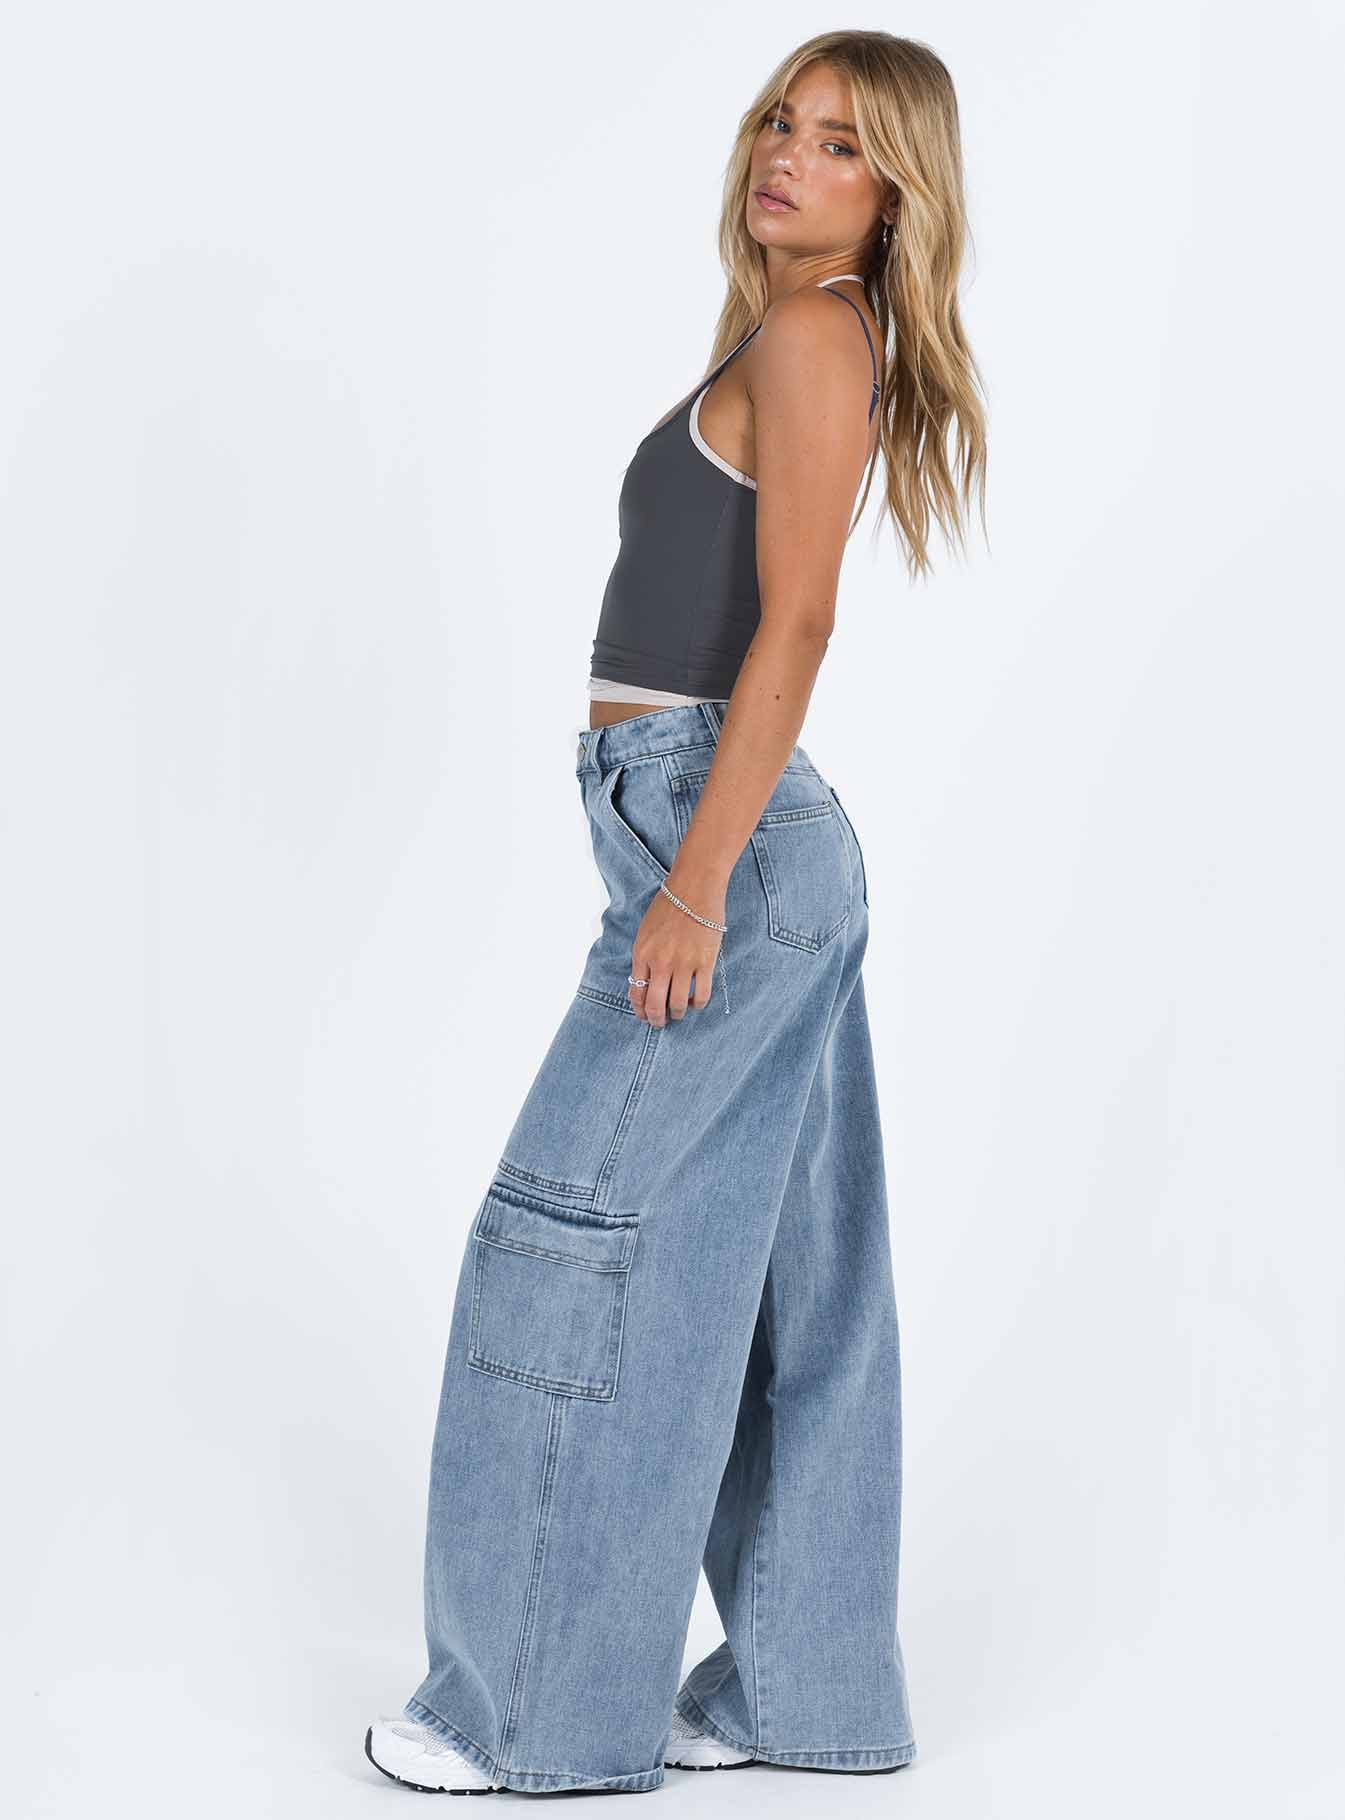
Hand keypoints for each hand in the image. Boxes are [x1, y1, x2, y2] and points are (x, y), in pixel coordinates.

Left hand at [628, 879, 726, 1025]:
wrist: (694, 887)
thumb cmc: (669, 904)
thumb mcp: (646, 930)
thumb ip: (645, 956)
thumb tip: (646, 980)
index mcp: (642, 954)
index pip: (636, 993)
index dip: (639, 1010)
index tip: (643, 1016)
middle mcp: (661, 962)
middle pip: (654, 1005)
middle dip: (656, 1020)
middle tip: (660, 1023)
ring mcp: (684, 964)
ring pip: (678, 1004)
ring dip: (677, 1014)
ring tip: (679, 1013)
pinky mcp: (706, 962)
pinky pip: (702, 995)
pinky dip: (698, 1004)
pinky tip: (696, 1002)